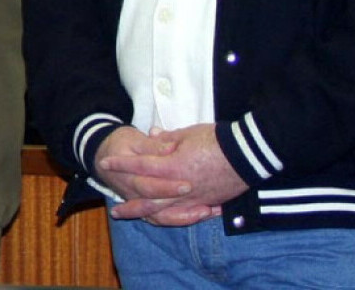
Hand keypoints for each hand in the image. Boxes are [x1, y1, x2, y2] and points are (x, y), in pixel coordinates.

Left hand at [101, 123, 246, 222]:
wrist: (250, 154)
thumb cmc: (218, 140)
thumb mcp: (189, 134)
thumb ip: (167, 138)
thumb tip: (152, 135)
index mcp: (172, 166)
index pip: (140, 166)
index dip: (121, 164)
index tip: (105, 163)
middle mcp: (180, 187)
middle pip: (148, 198)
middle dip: (129, 203)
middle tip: (114, 209)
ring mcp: (193, 198)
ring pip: (164, 212)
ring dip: (145, 215)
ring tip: (132, 218)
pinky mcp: (207, 203)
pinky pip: (184, 216)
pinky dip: (170, 219)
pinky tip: (160, 220)